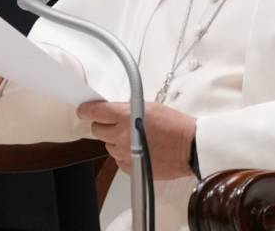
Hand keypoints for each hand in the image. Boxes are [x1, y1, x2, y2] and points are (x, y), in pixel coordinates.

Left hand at [77, 101, 196, 179]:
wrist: (190, 147)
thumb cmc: (175, 125)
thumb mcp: (149, 107)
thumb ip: (126, 109)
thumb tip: (111, 111)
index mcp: (125, 116)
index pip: (94, 112)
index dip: (86, 110)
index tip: (84, 110)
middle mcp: (121, 135)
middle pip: (96, 129)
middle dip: (104, 125)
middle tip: (117, 124)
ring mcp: (124, 153)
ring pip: (107, 145)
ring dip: (115, 140)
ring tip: (134, 138)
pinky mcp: (129, 168)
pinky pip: (118, 160)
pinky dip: (124, 155)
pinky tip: (139, 150)